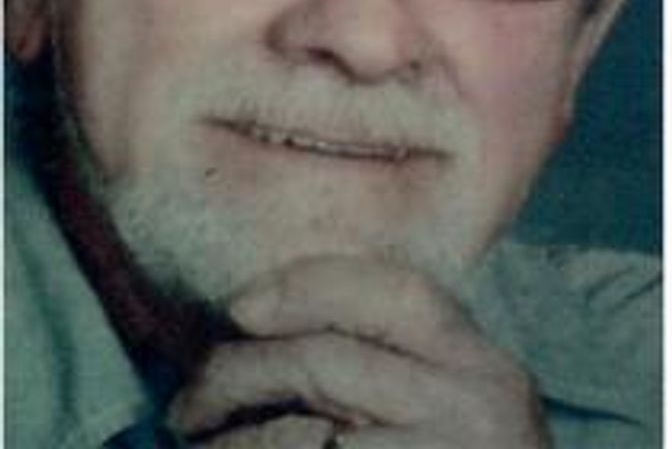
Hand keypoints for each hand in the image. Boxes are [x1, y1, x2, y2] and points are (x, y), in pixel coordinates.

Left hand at [167, 255, 551, 446]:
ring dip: (233, 436)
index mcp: (483, 367)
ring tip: (197, 438)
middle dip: (243, 370)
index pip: (397, 291)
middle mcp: (478, 407)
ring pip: (301, 432)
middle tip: (192, 397)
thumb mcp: (451, 411)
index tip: (241, 306)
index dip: (310, 285)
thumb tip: (269, 322)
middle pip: (331, 358)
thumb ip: (394, 365)